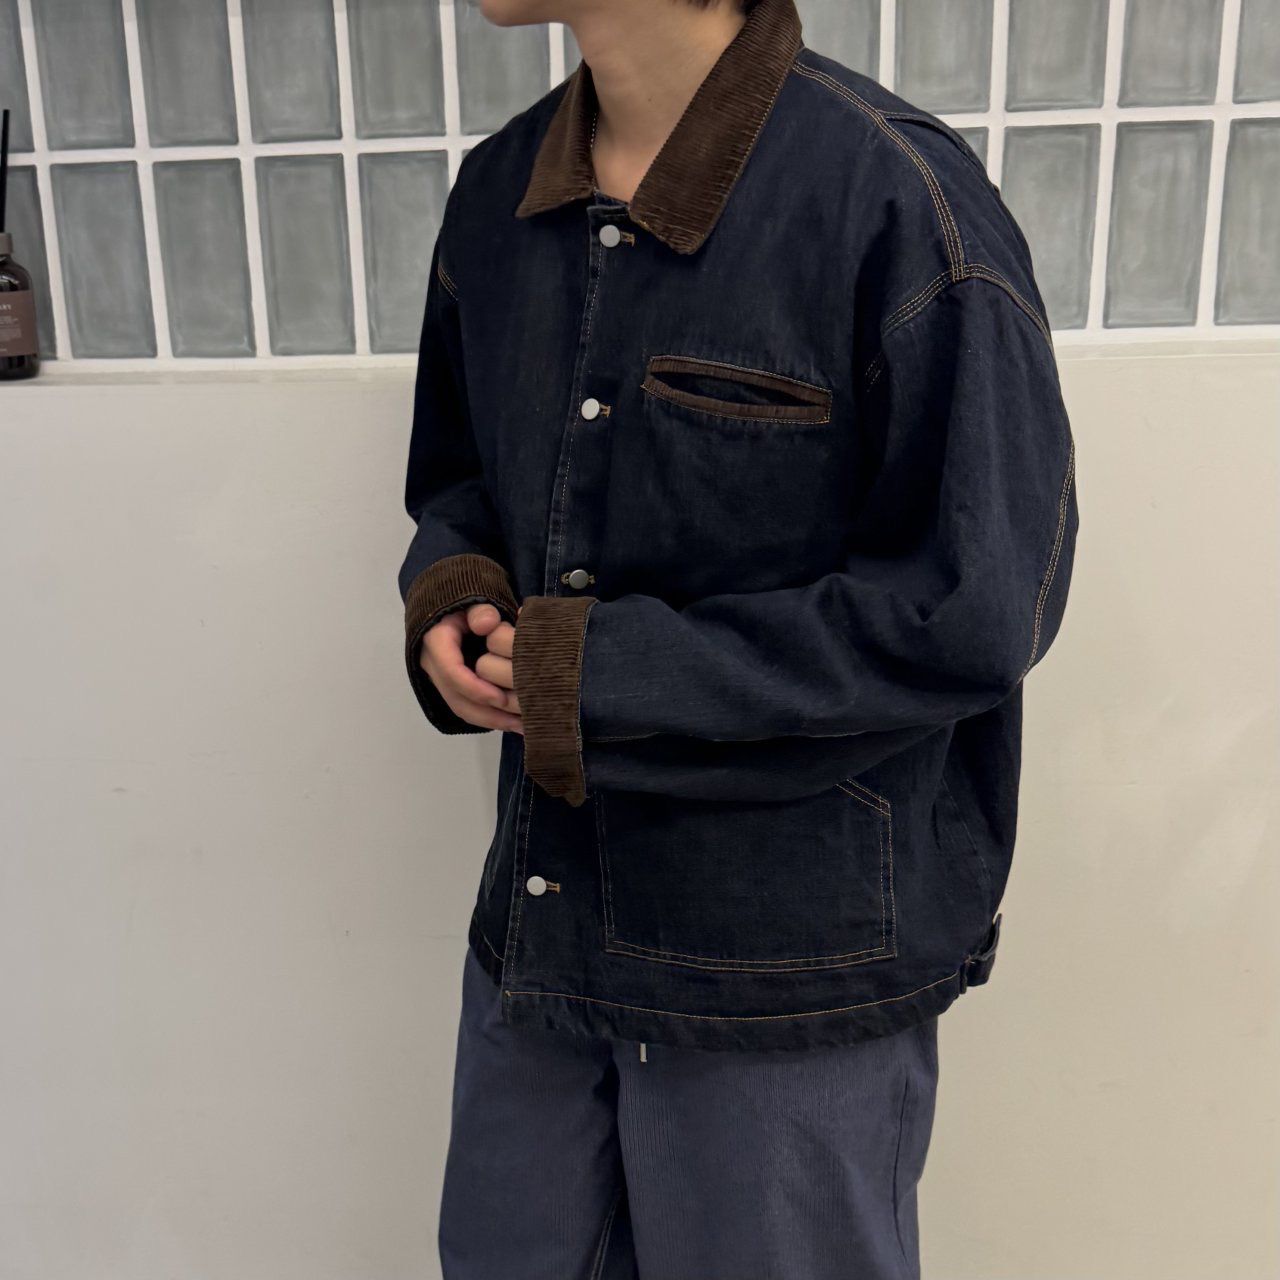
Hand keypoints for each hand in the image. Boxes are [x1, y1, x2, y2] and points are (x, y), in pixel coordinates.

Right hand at [420, 602, 522, 731]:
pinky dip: (489, 716)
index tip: (502, 698)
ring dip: (491, 720)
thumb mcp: (472, 600)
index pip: (452, 672)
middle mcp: (434, 664)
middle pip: (457, 698)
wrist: (448, 607)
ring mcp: (440, 677)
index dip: (476, 688)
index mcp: (436, 641)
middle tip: (521, 721)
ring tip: (523, 727)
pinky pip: (467, 706)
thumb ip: (480, 611)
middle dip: (489, 713)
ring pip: (461, 707)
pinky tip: (513, 721)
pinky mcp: (451, 685)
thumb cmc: (464, 603)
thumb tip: (487, 624)